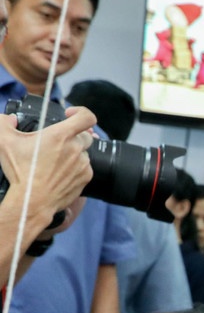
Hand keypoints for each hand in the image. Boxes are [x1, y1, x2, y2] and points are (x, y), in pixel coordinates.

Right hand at [0, 106, 94, 229]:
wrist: (32, 200)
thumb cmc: (20, 171)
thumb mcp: (4, 142)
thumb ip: (3, 123)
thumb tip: (8, 118)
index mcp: (61, 135)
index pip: (86, 117)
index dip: (80, 112)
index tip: (69, 115)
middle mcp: (76, 148)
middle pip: (85, 135)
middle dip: (73, 135)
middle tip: (57, 143)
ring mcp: (83, 164)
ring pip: (84, 152)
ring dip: (73, 152)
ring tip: (54, 160)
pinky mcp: (86, 178)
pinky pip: (85, 167)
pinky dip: (75, 167)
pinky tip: (60, 172)